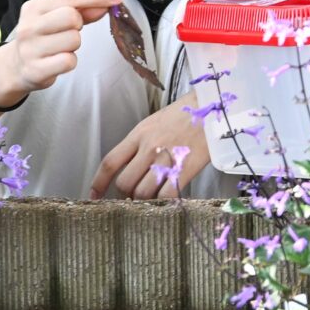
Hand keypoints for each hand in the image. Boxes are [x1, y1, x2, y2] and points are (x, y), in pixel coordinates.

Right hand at [0, 0, 123, 104]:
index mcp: (34, 7)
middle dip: (79, 25)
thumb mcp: (56, 17)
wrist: (15, 66)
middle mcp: (30, 26)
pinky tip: (58, 61)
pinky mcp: (36, 69)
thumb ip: (83, 10)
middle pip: (72, 17)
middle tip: (69, 31)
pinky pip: (69, 61)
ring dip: (74, 45)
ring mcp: (31, 48)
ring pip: (74, 40)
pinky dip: (69, 61)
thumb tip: (108, 3)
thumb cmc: (42, 37)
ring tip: (60, 47)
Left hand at [90, 96, 212, 198]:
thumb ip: (140, 144)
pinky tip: (167, 200)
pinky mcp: (186, 168)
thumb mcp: (156, 122)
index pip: (110, 162)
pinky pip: (167, 195)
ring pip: (143, 192)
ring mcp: (167, 158)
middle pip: (124, 182)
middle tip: (134, 198)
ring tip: (151, 199)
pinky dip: (164, 203)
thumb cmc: (186, 115)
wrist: (214, 106)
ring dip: (144, 201)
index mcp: (139, 133)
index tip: (94, 195)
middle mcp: (149, 146)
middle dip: (126, 195)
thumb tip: (130, 168)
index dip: (99, 183)